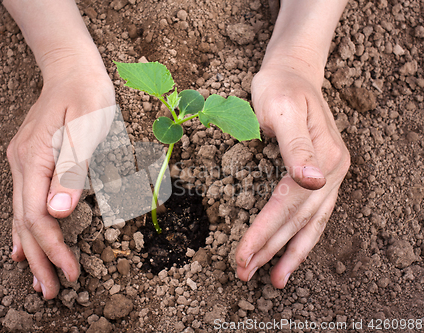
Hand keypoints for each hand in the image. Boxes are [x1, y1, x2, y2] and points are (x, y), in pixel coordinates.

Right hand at [7, 51, 114, 298]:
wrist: (72, 71)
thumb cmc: (88, 95)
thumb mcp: (89, 127)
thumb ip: (73, 170)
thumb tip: (58, 213)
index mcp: (35, 158)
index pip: (38, 215)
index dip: (53, 247)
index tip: (70, 273)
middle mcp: (22, 165)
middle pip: (25, 222)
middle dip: (40, 259)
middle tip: (52, 293)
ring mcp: (22, 164)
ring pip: (21, 216)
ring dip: (32, 250)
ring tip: (40, 280)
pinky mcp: (30, 163)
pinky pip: (23, 203)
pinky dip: (24, 230)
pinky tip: (22, 248)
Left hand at [235, 60, 349, 287]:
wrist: (293, 71)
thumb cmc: (280, 87)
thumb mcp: (282, 108)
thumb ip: (296, 146)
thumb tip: (313, 182)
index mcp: (324, 158)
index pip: (288, 206)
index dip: (264, 233)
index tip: (242, 256)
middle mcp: (332, 171)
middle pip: (299, 220)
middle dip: (271, 250)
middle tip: (244, 274)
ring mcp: (330, 175)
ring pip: (311, 223)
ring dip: (291, 253)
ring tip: (275, 280)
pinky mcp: (322, 175)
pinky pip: (313, 214)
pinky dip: (301, 236)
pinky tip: (291, 250)